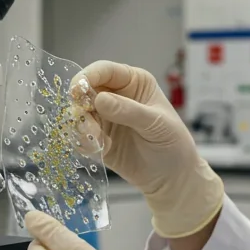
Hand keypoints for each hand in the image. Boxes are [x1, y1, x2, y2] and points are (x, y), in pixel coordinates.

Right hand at [75, 61, 223, 237]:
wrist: (172, 178)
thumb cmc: (173, 144)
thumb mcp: (156, 124)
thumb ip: (128, 111)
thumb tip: (99, 99)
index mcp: (133, 82)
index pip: (104, 70)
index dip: (87, 76)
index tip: (77, 90)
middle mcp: (115, 96)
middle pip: (85, 90)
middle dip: (80, 104)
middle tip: (86, 122)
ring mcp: (104, 118)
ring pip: (79, 113)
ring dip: (81, 125)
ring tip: (95, 138)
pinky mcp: (97, 139)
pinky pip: (80, 136)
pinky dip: (83, 141)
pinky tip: (97, 149)